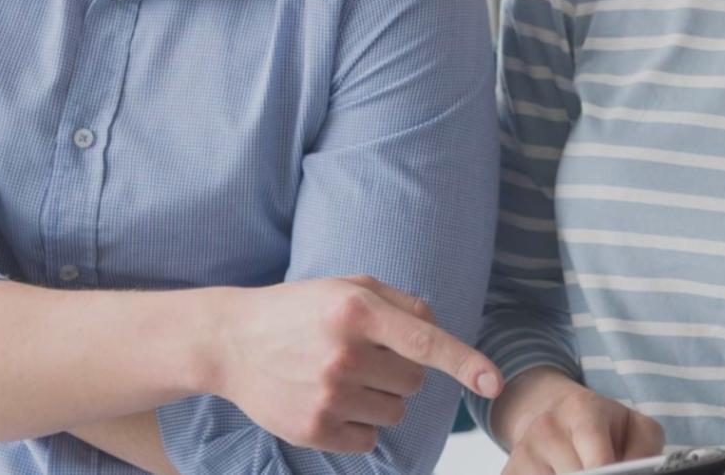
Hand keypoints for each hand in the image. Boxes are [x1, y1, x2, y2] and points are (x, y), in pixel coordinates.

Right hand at [204, 275, 501, 452]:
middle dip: (399, 370)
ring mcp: (328, 395)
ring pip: (397, 411)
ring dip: (380, 398)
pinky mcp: (314, 429)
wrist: (230, 342)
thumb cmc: (298, 310)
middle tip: (361, 355)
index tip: (494, 383)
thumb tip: (441, 333)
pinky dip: (359, 424)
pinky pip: (370, 438)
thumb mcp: (347, 286)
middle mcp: (344, 353)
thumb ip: (401, 303)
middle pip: (416, 381)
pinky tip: (328, 400)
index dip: (466, 363)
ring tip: (340, 376)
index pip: (426, 342)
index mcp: (356, 310)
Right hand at [495, 369, 665, 474]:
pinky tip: (562, 474)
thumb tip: (638, 473)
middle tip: (608, 474)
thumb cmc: (602, 425)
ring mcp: (523, 452)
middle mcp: (546, 428)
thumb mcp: (635, 427)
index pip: (598, 464)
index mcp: (582, 410)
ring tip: (585, 472)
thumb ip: (644, 453)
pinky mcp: (509, 472)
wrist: (554, 412)